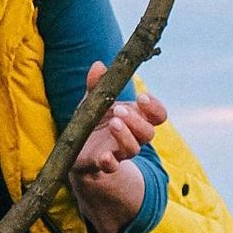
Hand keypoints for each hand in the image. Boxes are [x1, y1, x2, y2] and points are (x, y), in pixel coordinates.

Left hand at [69, 61, 167, 183]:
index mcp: (135, 118)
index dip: (155, 108)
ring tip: (113, 123)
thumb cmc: (91, 121)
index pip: (158, 116)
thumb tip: (99, 65)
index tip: (143, 97)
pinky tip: (105, 156)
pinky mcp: (102, 164)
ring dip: (125, 135)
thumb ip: (96, 84)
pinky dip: (110, 162)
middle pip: (148, 133)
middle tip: (119, 109)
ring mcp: (118, 151)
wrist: (75, 150)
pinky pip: (112, 167)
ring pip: (133, 149)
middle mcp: (132, 136)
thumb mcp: (92, 100)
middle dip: (137, 120)